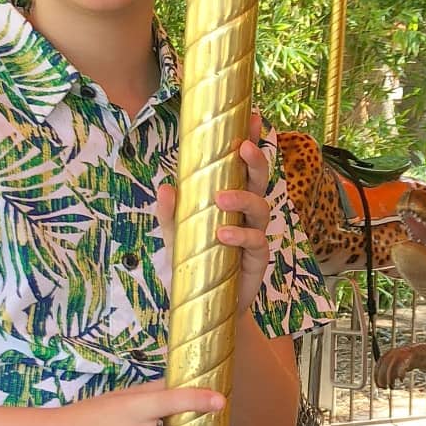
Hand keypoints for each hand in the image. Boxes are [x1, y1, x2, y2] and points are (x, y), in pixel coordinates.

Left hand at [155, 110, 272, 313]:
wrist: (204, 309)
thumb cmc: (194, 268)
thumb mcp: (175, 239)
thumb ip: (171, 215)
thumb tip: (164, 187)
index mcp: (230, 200)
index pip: (241, 166)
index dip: (249, 141)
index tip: (252, 116)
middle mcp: (246, 214)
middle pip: (259, 180)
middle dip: (255, 161)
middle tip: (243, 147)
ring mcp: (254, 235)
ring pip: (261, 207)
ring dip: (243, 198)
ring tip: (222, 198)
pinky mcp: (257, 260)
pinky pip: (256, 242)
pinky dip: (240, 236)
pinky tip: (223, 233)